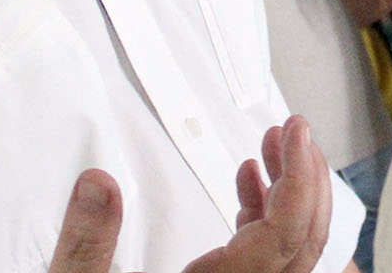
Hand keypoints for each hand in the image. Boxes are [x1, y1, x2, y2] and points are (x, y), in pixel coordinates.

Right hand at [45, 116, 333, 272]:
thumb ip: (86, 245)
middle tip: (294, 131)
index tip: (294, 132)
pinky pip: (268, 259)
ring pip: (292, 250)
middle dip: (305, 177)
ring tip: (272, 148)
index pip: (285, 235)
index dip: (299, 176)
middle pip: (303, 240)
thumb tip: (98, 185)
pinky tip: (247, 184)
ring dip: (288, 194)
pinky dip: (265, 217)